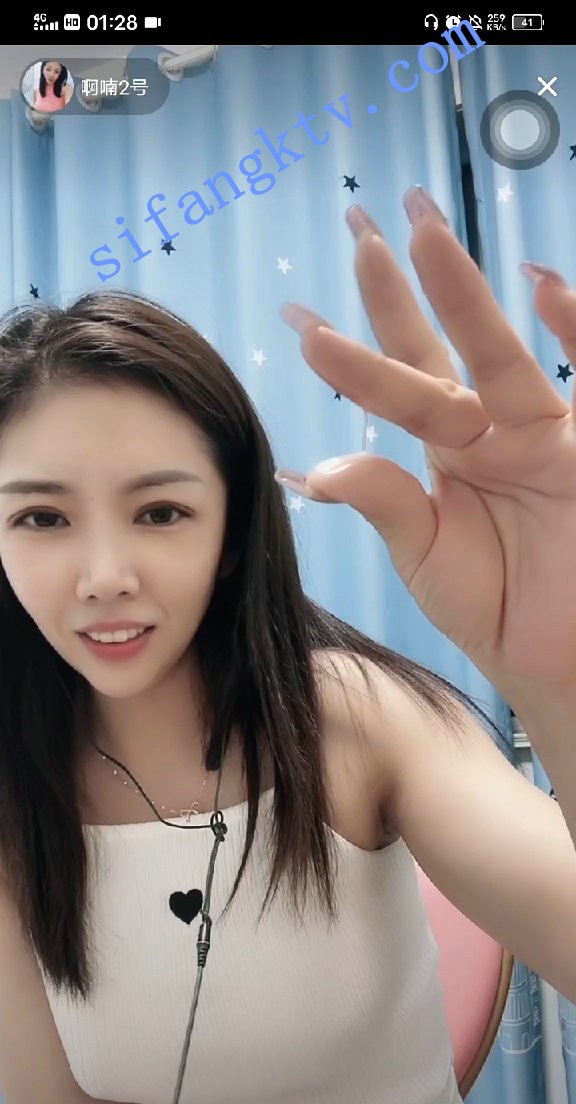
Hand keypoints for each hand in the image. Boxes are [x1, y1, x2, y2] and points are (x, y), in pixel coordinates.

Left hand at [277, 188, 575, 694]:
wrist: (559, 659)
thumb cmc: (496, 607)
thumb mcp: (426, 555)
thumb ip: (384, 502)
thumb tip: (317, 467)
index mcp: (448, 451)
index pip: (396, 384)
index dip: (353, 351)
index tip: (299, 319)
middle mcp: (492, 428)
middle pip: (442, 344)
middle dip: (405, 286)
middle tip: (362, 225)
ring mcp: (543, 432)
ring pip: (498, 353)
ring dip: (463, 294)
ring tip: (423, 234)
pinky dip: (574, 332)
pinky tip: (544, 285)